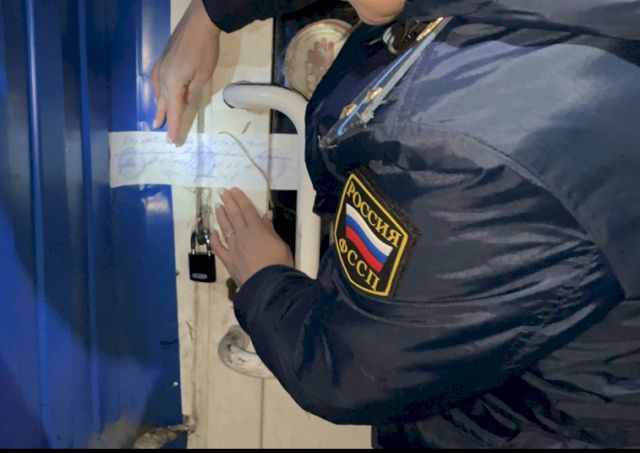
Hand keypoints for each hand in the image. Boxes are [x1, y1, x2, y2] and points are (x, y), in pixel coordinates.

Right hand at [152, 0, 219, 142]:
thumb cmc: (204, 51)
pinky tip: (160, 94)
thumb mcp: (203, 76)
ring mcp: (160, 68)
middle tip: (160, 131)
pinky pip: (158, 81)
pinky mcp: (162, 60)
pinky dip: (159, 91)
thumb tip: (185, 103)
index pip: (174, 111)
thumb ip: (192, 93)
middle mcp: (162, 78)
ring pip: (159, 92)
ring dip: (160, 106)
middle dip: (163, 118)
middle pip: (163, 103)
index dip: (173, 126)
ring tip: (159, 118)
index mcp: (173, 85)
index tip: (172, 141)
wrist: (199, 24)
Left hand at [212, 188, 293, 285]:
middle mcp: (242, 234)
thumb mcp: (280, 243)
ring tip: (217, 206)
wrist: (268, 285)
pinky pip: (218, 247)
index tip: (233, 190)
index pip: (247, 209)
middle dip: (228, 202)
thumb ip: (270, 229)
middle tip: (222, 192)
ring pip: (224, 228)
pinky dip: (214, 238)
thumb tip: (266, 215)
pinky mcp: (228, 260)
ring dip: (220, 216)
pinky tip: (212, 232)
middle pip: (234, 215)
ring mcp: (233, 247)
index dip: (240, 198)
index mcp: (257, 229)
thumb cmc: (280, 263)